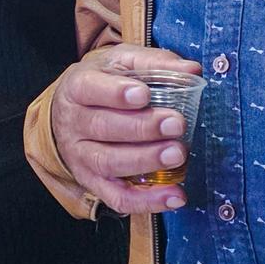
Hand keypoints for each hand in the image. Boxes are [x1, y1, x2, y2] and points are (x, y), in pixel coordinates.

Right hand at [49, 45, 200, 213]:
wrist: (72, 112)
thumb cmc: (104, 82)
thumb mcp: (122, 62)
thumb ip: (154, 63)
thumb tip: (192, 70)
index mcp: (77, 87)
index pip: (90, 90)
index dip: (115, 94)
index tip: (144, 94)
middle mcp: (73, 124)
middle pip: (102, 127)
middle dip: (142, 128)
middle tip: (175, 124)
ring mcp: (80, 156)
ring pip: (107, 162)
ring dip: (144, 160)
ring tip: (177, 154)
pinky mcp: (93, 182)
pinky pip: (117, 198)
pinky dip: (146, 201)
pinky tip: (175, 195)